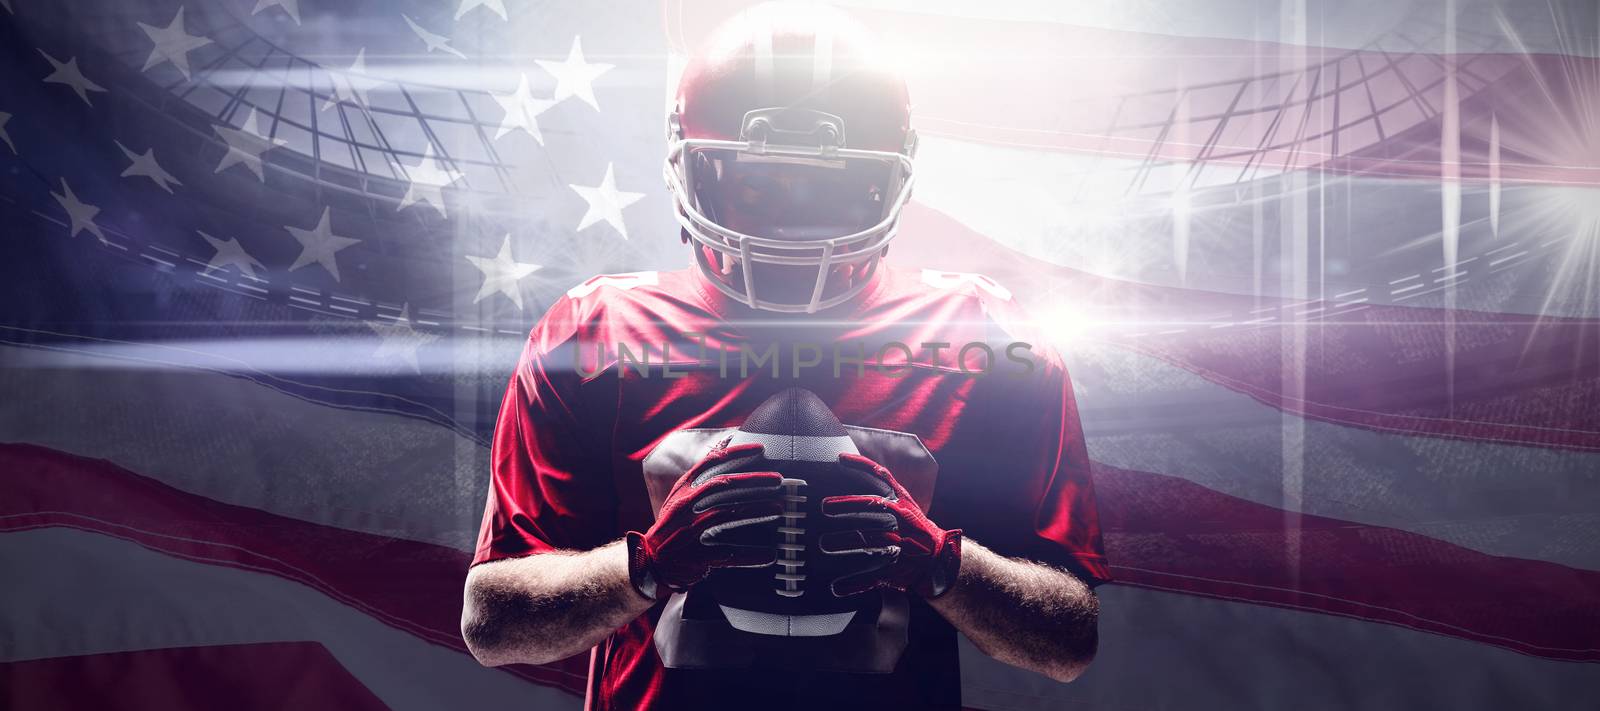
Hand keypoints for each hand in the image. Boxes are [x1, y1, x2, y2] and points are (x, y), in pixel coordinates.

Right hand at [626, 441, 784, 598]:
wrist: (652, 561)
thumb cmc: (672, 525)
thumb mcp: (680, 497)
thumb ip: (701, 479)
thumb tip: (726, 450)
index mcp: (683, 489)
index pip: (710, 463)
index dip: (737, 453)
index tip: (761, 449)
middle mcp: (686, 506)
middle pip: (724, 486)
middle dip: (753, 480)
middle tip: (778, 479)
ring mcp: (691, 530)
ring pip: (729, 515)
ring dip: (757, 510)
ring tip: (779, 507)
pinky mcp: (698, 556)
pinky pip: (730, 554)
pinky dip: (751, 555)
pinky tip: (770, 554)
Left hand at [820, 453, 962, 597]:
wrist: (938, 559)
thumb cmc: (915, 529)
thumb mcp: (904, 505)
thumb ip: (885, 491)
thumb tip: (862, 474)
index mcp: (901, 504)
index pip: (882, 479)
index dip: (862, 466)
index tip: (840, 459)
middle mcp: (900, 521)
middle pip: (872, 508)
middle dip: (849, 507)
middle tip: (825, 506)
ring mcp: (897, 545)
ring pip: (868, 542)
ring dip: (844, 544)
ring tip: (823, 544)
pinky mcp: (894, 569)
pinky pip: (872, 578)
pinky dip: (854, 584)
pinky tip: (836, 588)